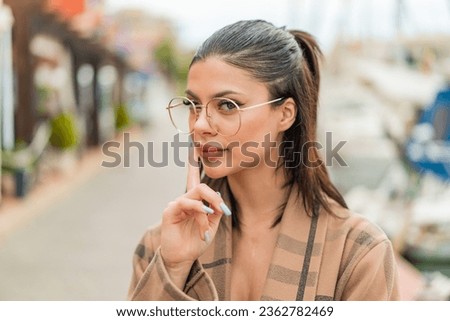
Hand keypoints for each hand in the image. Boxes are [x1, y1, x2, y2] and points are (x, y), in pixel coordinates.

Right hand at [159, 148, 230, 284]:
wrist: (182, 259)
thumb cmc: (196, 242)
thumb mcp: (212, 226)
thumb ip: (216, 211)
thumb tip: (219, 198)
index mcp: (195, 202)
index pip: (193, 179)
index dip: (193, 163)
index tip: (194, 147)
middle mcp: (185, 200)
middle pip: (201, 186)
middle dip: (214, 197)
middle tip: (223, 210)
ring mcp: (177, 204)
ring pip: (196, 195)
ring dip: (208, 208)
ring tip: (211, 221)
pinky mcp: (170, 211)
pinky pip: (187, 203)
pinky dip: (199, 210)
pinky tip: (204, 218)